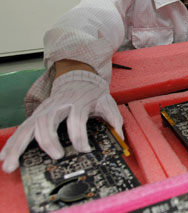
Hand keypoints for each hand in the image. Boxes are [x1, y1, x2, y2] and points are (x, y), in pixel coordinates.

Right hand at [0, 70, 122, 172]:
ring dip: (19, 146)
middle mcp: (57, 105)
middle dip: (49, 140)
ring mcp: (44, 110)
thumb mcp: (107, 102)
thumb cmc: (92, 94)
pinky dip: (12, 143)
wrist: (79, 77)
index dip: (80, 135)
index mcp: (77, 102)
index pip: (76, 118)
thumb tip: (120, 137)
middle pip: (47, 121)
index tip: (86, 150)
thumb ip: (114, 118)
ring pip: (29, 126)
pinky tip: (4, 156)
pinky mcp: (36, 115)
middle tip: (57, 156)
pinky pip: (21, 129)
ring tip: (11, 165)